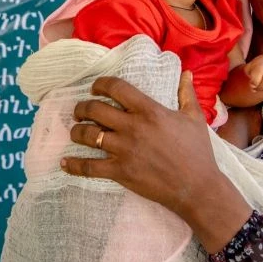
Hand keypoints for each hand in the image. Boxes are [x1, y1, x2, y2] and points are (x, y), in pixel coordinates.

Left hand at [61, 73, 223, 220]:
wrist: (198, 188)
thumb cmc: (198, 152)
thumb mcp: (194, 118)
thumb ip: (187, 94)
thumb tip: (187, 74)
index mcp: (149, 111)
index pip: (116, 88)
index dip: (100, 84)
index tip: (95, 88)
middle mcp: (132, 127)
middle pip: (95, 109)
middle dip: (82, 108)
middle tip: (80, 111)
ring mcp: (124, 150)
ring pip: (88, 135)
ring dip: (76, 132)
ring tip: (76, 131)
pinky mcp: (120, 172)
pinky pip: (89, 167)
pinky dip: (74, 165)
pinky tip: (65, 163)